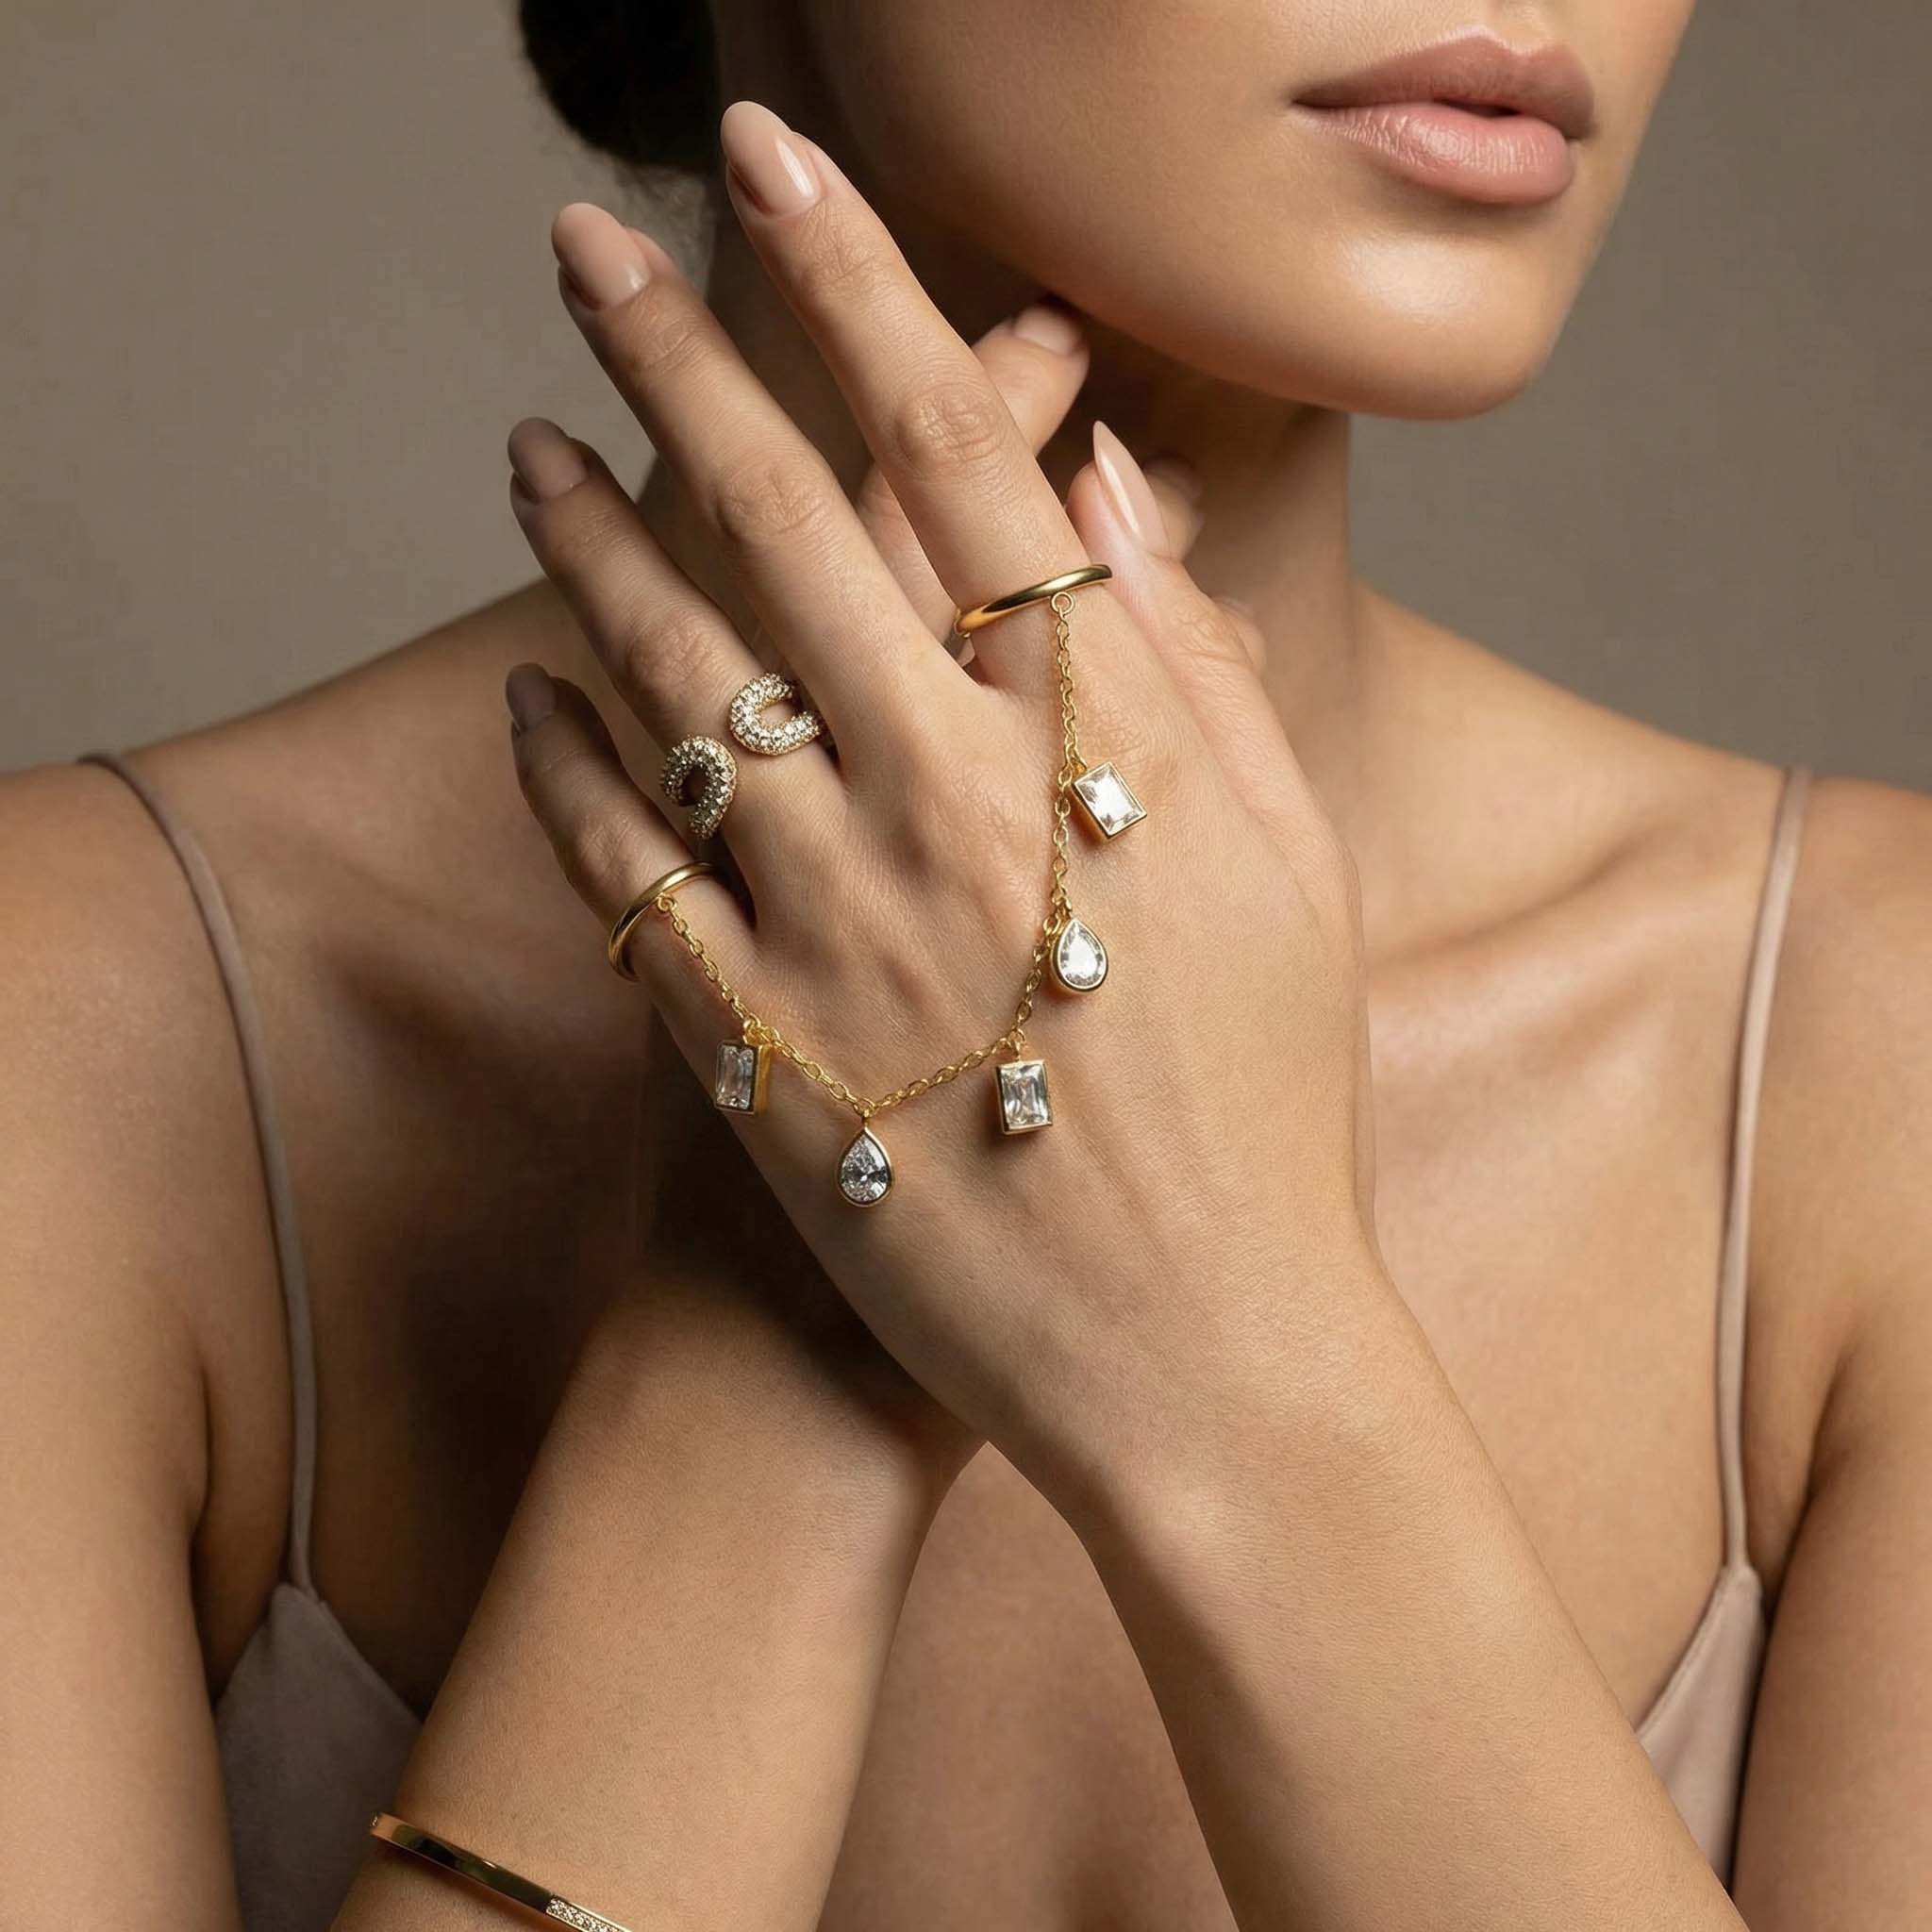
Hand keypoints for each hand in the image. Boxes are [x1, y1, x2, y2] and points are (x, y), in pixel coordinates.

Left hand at [507, 101, 1379, 1529]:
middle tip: (587, 246)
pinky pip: (628, 882)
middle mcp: (948, 803)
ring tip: (527, 443)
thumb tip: (1107, 480)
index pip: (957, 451)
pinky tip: (530, 696)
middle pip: (786, 526)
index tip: (782, 166)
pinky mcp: (757, 1053)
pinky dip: (567, 775)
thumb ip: (1198, 662)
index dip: (862, 284)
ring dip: (589, 543)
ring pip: (677, 682)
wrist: (1198, 1360)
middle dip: (677, 357)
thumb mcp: (1296, 871)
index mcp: (1094, 743)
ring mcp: (835, 928)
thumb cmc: (1271, 1114)